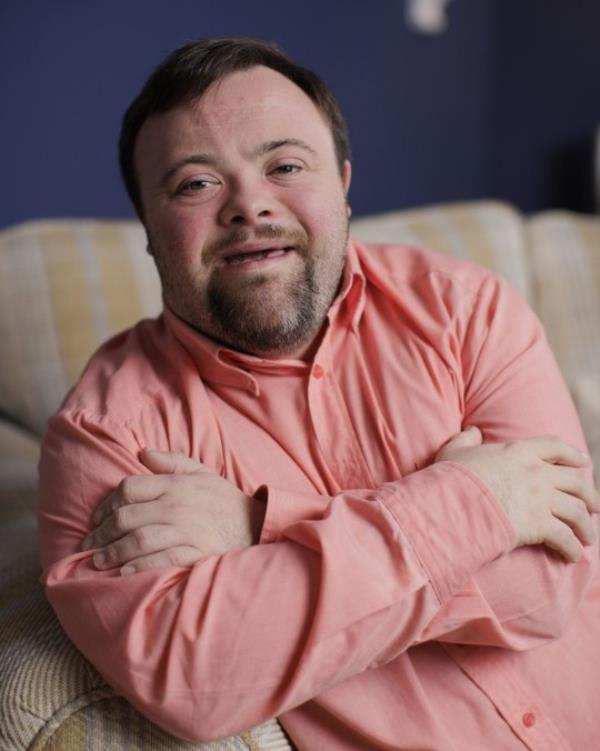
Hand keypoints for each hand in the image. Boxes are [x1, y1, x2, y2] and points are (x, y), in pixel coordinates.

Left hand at [82, 449, 265, 574]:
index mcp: (176, 485)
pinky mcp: (196, 553)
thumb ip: (170, 461)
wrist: (257, 525)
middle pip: (126, 517)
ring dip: (113, 552)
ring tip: (98, 561)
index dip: (107, 503)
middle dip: (101, 533)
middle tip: (90, 543)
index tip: (97, 518)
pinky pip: (160, 560)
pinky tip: (124, 572)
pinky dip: (138, 567)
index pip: (129, 488)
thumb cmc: (223, 500)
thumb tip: (140, 453)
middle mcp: (178, 506)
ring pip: (138, 540)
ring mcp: (187, 531)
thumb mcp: (201, 472)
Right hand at [436, 427, 599, 561]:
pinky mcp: (540, 525)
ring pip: (577, 511)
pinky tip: (572, 556)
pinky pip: (565, 538)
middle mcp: (537, 472)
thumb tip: (472, 431)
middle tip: (594, 506)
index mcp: (519, 451)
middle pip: (575, 482)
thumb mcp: (455, 450)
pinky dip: (572, 549)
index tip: (582, 462)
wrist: (454, 502)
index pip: (554, 447)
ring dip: (586, 526)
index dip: (571, 454)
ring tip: (588, 538)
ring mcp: (542, 499)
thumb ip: (466, 439)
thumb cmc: (452, 478)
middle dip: (589, 495)